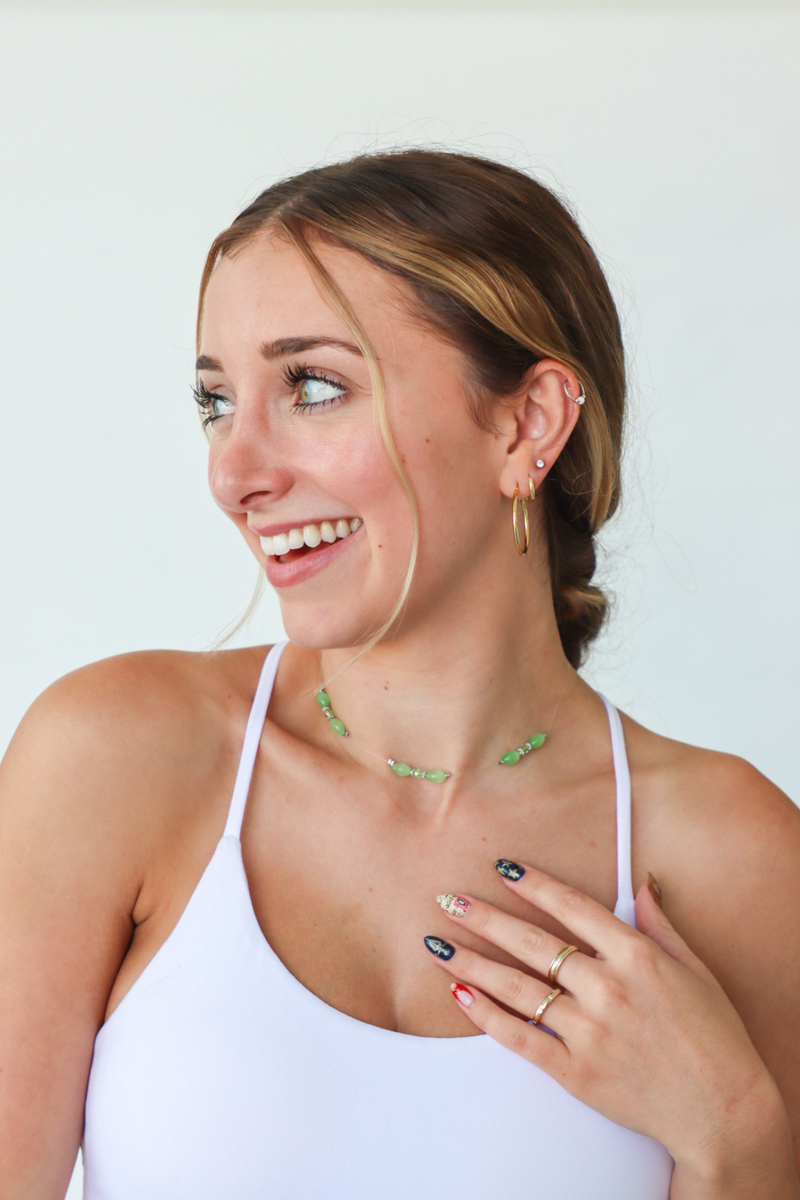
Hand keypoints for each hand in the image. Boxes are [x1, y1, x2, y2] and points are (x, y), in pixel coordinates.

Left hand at [425, 860, 787, 1184]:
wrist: (722, 1110)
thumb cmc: (713, 1035)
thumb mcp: (694, 969)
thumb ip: (659, 925)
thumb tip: (640, 885)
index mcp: (637, 956)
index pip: (573, 907)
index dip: (535, 884)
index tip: (502, 867)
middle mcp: (607, 988)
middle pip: (532, 943)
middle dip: (485, 917)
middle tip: (449, 899)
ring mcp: (588, 1031)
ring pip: (516, 987)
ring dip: (471, 961)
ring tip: (437, 942)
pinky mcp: (575, 1071)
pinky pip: (518, 1037)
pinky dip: (485, 1014)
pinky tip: (459, 992)